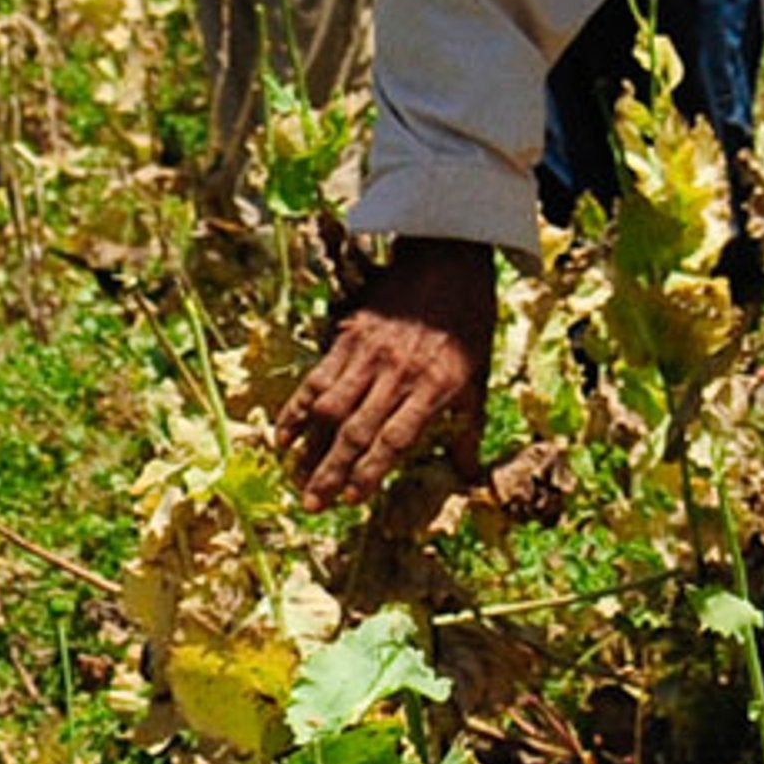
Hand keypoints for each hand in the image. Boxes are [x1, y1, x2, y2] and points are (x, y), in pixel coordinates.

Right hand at [282, 240, 497, 504]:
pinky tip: (283, 436)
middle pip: (357, 430)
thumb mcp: (480, 373)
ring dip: (310, 447)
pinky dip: (297, 408)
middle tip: (311, 505)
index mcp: (434, 385)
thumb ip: (468, 426)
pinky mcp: (348, 336)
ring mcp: (369, 354)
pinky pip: (317, 378)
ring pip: (331, 408)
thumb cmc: (468, 320)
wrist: (447, 259)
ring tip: (295, 478)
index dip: (370, 471)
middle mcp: (398, 373)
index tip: (352, 500)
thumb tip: (467, 474)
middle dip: (331, 472)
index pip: (394, 438)